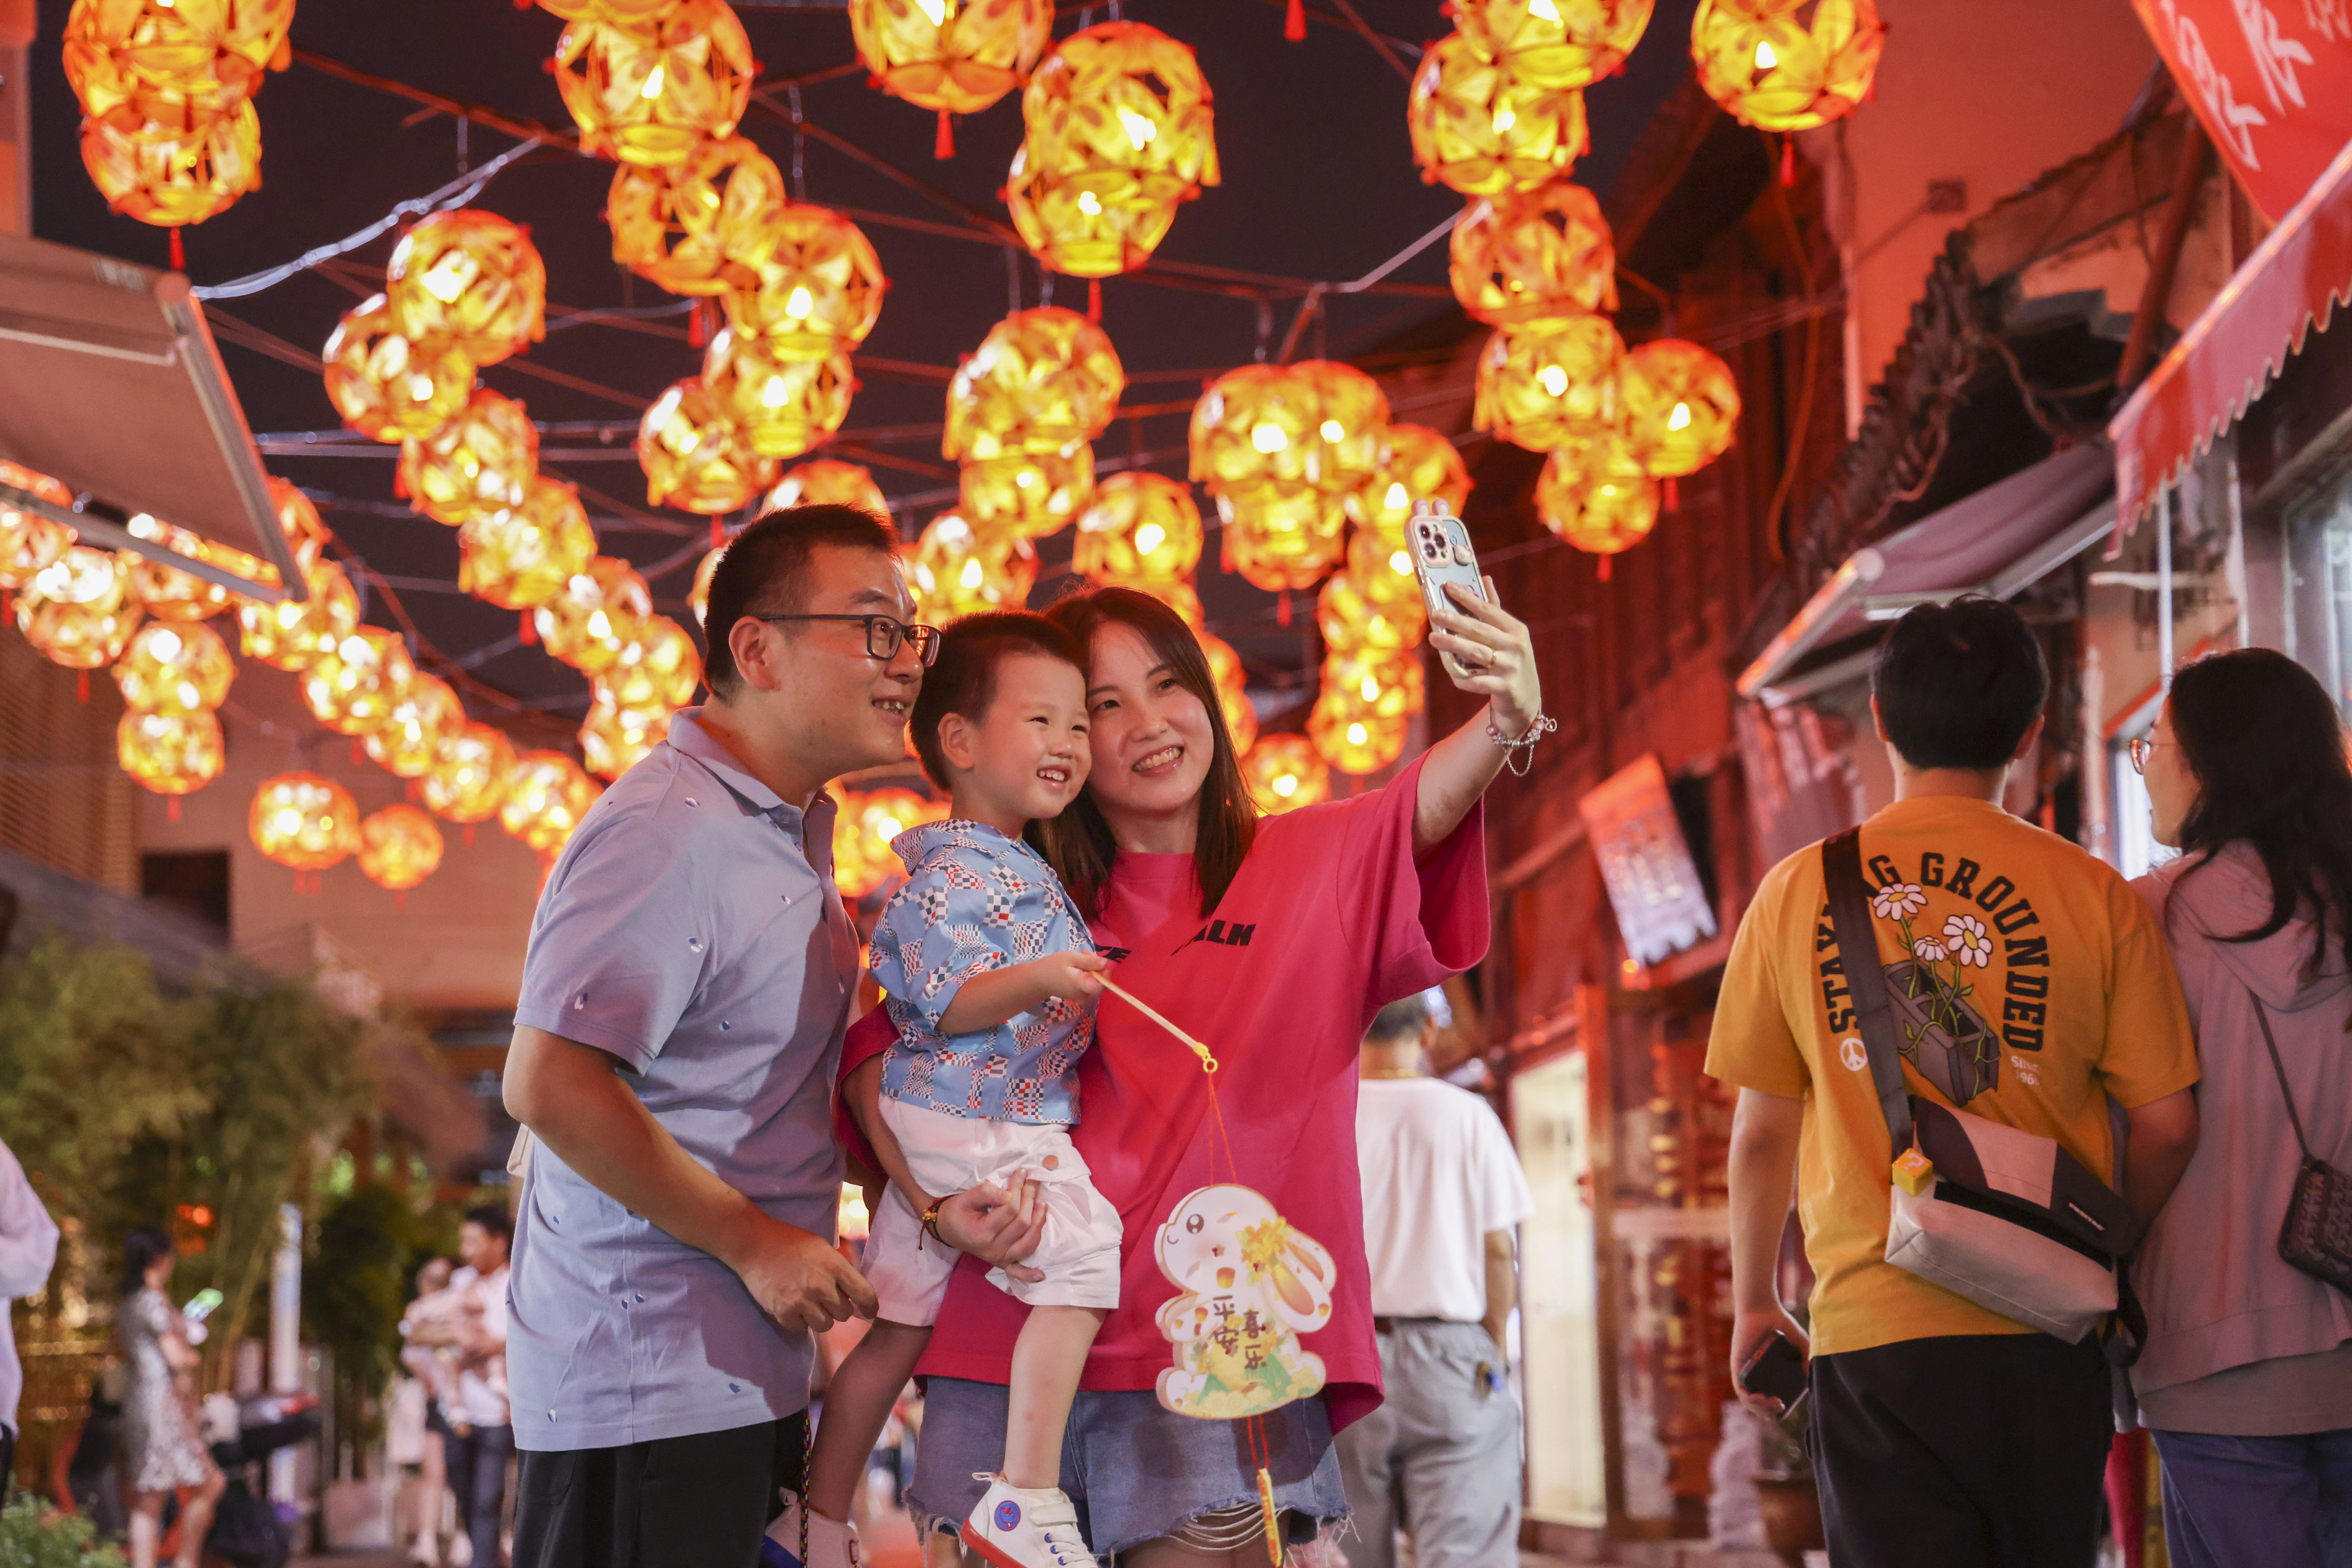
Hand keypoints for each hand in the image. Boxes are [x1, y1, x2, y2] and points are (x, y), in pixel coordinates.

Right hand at [729, 1217, 878, 1334]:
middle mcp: (820, 1285)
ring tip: (809, 1303)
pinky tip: (793, 1307)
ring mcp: (801, 1301)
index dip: (871, 1307)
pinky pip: (802, 1329)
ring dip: (820, 1317)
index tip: (870, 1312)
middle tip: (825, 1298)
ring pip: (826, 1325)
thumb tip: (855, 1291)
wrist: (754, 1244)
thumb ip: (840, 1269)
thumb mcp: (823, 1248)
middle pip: (845, 1314)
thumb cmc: (791, 1242)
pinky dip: (800, 1322)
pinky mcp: (783, 1313)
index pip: (864, 1294)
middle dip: (838, 1308)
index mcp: (834, 1265)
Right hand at [934, 1173, 1047, 1283]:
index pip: (1009, 1209)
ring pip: (1028, 1243)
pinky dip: (1029, 1273)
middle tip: (1032, 1182)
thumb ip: (986, 1193)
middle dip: (1030, 1199)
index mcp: (981, 1233)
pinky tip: (1041, 1274)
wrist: (947, 1229)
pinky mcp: (1003, 1264)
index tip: (1021, 1173)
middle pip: (1022, 1223)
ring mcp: (999, 1259)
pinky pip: (1019, 1271)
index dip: (1018, 1188)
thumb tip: (1009, 1193)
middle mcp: (992, 1250)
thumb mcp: (966, 1197)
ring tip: (1042, 1204)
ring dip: (1039, 1222)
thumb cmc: (957, 1212)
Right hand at [1028, 951, 1109, 1003]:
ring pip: (1096, 981)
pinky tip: (1078, 964)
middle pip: (1101, 981)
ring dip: (1092, 967)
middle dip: (1097, 966)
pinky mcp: (1080, 994)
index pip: (1104, 985)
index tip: (1097, 960)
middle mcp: (1085, 995)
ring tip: (1080, 956)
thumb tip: (1106, 963)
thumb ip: (1089, 961)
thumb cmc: (1052, 967)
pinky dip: (1087, 973)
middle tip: (1085, 953)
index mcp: (1083, 986)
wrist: (1037, 980)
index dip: (1106, 972)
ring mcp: (1083, 996)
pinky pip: (1090, 983)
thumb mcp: (1071, 958)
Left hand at [1430, 578, 1540, 736]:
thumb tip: (1486, 579)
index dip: (1467, 598)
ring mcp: (1511, 667)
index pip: (1488, 609)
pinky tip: (1452, 674)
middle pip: (1480, 630)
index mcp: (1515, 629)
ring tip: (1433, 638)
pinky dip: (1464, 679)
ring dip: (1454, 645)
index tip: (1447, 586)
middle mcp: (1516, 646)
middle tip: (1434, 614)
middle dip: (1456, 621)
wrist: (1526, 698)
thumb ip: (1495, 609)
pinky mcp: (1506, 688)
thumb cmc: (1510, 660)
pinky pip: (1479, 682)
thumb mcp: (1509, 635)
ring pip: (1478, 654)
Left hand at [1729, 1306, 1809, 1419]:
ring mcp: (1746, 1370)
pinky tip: (1760, 1398)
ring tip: (1773, 1406)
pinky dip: (1748, 1398)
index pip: (1770, 1396)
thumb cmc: (1779, 1321)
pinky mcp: (1737, 1365)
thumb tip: (1809, 1376)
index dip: (1775, 1408)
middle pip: (1758, 1402)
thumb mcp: (1798, 1342)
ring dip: (1759, 1408)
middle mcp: (1756, 1373)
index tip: (1785, 1408)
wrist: (1762, 1307)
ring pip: (1748, 1399)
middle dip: (1768, 1412)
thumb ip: (1806, 1357)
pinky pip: (1740, 1387)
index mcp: (1769, 1371)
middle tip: (1780, 1408)